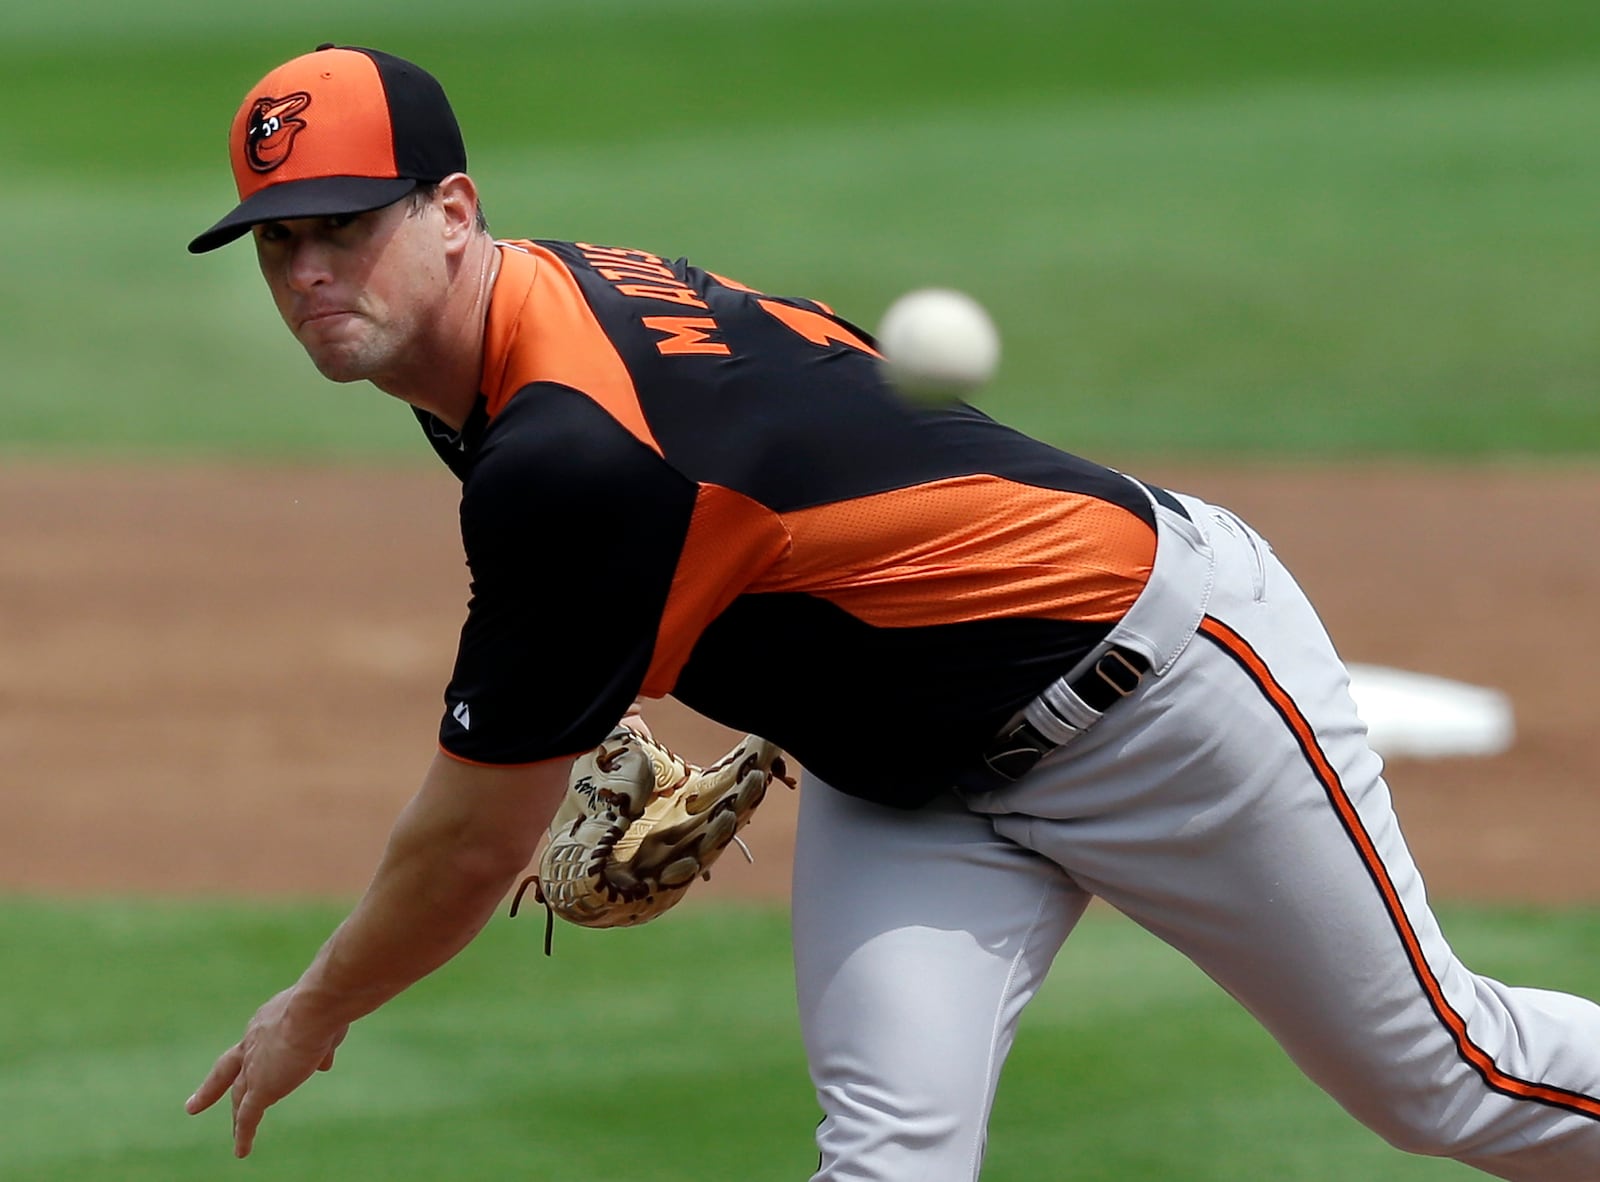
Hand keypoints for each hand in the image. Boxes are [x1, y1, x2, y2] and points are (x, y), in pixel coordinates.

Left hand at [185, 987, 348, 1156]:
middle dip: (213, 1087)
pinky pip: (248, 1116)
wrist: (315, 1006)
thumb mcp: (324, 1026)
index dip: (267, 1052)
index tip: (279, 1056)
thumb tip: (323, 1064)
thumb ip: (322, 1045)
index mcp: (266, 1022)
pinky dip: (244, 1134)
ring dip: (235, 1114)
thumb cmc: (325, 1005)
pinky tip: (241, 1151)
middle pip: (228, 1069)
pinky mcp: (260, 1088)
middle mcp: (252, 1042)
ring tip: (234, 1133)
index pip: (261, 1042)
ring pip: (237, 1095)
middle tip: (193, 1106)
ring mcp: (253, 1066)